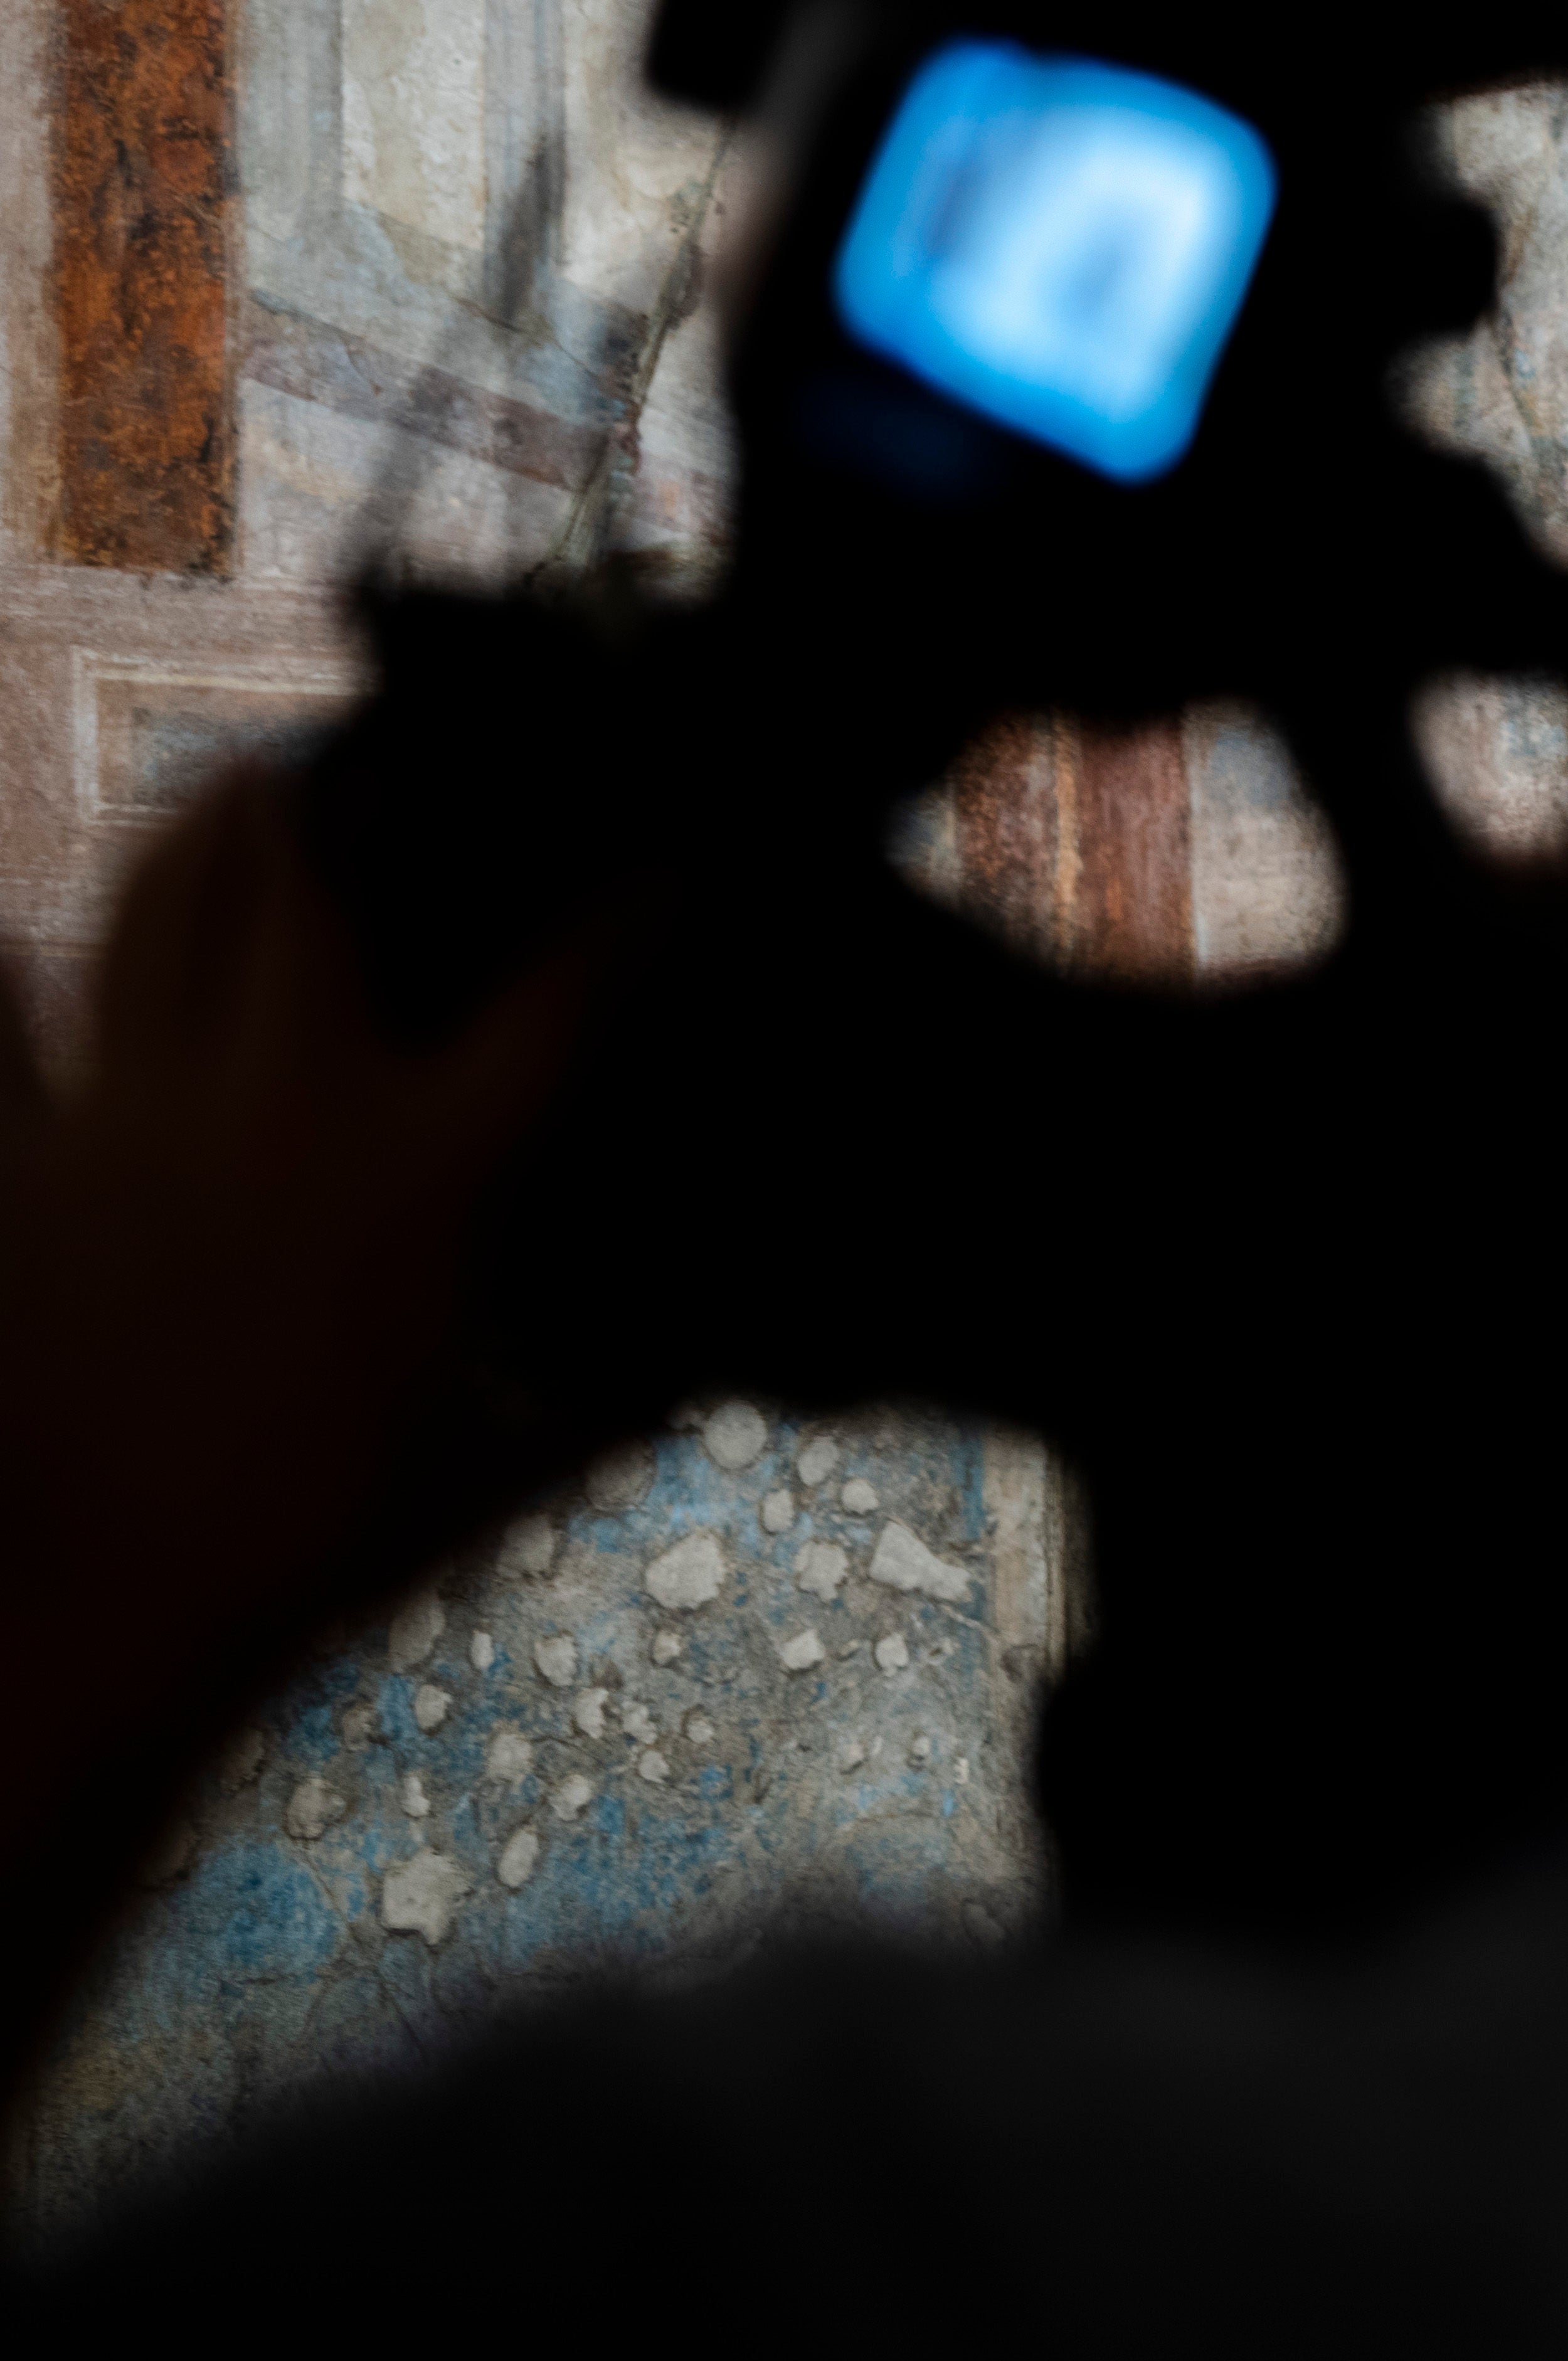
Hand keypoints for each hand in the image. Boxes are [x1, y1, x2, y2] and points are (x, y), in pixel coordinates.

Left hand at [0, 776, 583, 2062]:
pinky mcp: (13, 1161)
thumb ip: (603, 1413)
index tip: (679, 856)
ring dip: (197, 829)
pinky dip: (0, 975)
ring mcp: (130, 1116)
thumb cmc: (305, 1548)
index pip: (568, 991)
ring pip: (156, 904)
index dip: (637, 908)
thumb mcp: (486, 1476)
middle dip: (346, 785)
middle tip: (368, 756)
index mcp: (426, 1168)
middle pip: (310, 875)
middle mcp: (285, 1101)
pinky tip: (9, 946)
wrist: (96, 1604)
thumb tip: (704, 1381)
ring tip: (231, 794)